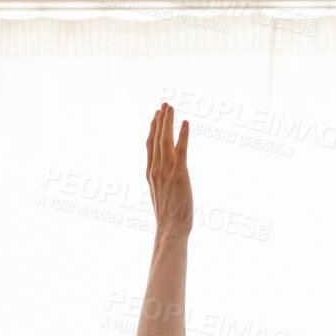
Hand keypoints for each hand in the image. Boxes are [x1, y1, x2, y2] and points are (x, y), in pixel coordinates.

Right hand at [146, 102, 192, 235]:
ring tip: (170, 107)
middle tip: (164, 104)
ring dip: (168, 122)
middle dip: (160, 120)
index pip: (151, 146)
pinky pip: (181, 151)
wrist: (170, 230)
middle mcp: (156, 170)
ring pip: (166, 141)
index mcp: (151, 174)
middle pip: (157, 139)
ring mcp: (166, 172)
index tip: (156, 115)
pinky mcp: (179, 176)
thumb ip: (162, 180)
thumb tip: (167, 174)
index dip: (153, 128)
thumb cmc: (169, 217)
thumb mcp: (162, 194)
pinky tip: (185, 122)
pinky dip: (183, 135)